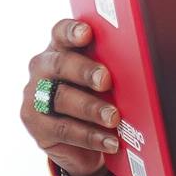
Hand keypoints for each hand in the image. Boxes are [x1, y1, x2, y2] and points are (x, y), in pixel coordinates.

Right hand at [23, 15, 120, 175]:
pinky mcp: (36, 125)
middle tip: (106, 80)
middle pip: (61, 64)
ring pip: (63, 99)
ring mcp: (35, 97)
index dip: (72, 31)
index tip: (87, 33)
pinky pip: (64, 129)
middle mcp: (43, 69)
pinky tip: (110, 141)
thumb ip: (111, 69)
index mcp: (60, 49)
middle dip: (85, 71)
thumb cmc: (97, 100)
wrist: (81, 144)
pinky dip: (91, 136)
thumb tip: (140, 71)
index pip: (61, 33)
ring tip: (114, 118)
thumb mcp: (103, 82)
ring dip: (92, 108)